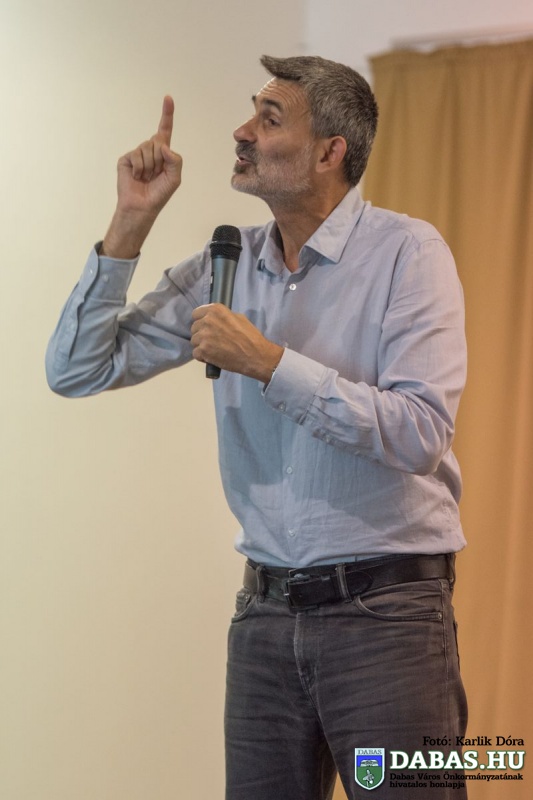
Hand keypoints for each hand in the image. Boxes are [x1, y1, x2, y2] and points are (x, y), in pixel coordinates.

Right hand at [102, 96, 182, 257]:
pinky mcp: (126, 159)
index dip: (167, 114)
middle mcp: (149, 150)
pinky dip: (139, 168)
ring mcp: (137, 154)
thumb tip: (163, 145)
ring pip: (147, 148)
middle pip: (157, 141)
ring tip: (146, 177)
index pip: (165, 130)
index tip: (168, 98)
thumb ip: (175, 160)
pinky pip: (136, 156)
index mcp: (163, 153)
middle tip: (155, 175)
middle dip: (159, 159)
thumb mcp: (175, 178)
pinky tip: (137, 177)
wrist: (142, 207)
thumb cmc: (159, 194)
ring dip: (149, 166)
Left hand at [191, 304, 283, 382]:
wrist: (255, 355)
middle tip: (213, 341)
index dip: (201, 321)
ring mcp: (204, 336)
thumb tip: (215, 319)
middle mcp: (207, 320)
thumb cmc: (250, 336)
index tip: (206, 327)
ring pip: (194, 341)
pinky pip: (196, 353)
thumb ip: (223, 316)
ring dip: (201, 345)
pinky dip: (203, 357)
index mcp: (216, 310)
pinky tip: (213, 357)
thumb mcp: (239, 318)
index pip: (196, 313)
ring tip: (214, 350)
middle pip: (194, 327)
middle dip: (201, 334)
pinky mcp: (203, 350)